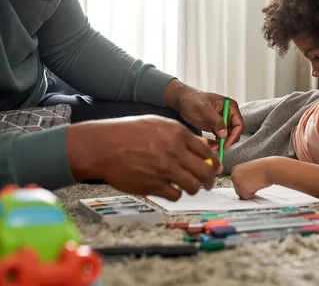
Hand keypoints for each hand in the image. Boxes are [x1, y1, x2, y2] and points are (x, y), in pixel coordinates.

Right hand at [66, 115, 220, 199]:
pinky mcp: (154, 186)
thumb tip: (201, 146)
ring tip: (190, 187)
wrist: (103, 147)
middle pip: (205, 171)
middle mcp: (175, 152)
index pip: (207, 152)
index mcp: (178, 134)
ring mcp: (165, 170)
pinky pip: (176, 195)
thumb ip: (180, 134)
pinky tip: (171, 189)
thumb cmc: (128, 133)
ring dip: (194, 189)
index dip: (214, 162)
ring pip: (193, 186)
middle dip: (209, 180)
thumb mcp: (157, 124)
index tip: (215, 168)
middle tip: (208, 183)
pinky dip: (176, 194)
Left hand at [163, 80, 244, 150]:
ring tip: (211, 147)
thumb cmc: (193, 100)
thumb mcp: (204, 109)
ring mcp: (223, 121)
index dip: (234, 135)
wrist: (182, 101)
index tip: (226, 144)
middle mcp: (229, 114)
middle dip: (227, 141)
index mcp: (230, 107)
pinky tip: (209, 145)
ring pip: (227, 137)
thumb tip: (224, 133)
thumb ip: (215, 120)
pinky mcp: (216, 127)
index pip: (239, 124)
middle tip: (217, 148)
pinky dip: (216, 143)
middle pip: (235, 132)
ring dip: (221, 144)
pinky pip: (220, 138)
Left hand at [231, 158, 273, 199]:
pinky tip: (257, 185)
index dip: (246, 182)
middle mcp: (234, 175)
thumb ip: (243, 176)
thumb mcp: (249, 169)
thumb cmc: (263, 169)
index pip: (236, 182)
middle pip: (237, 189)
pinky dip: (253, 194)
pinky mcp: (242, 189)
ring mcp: (237, 182)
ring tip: (256, 181)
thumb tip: (241, 185)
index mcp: (235, 169)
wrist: (271, 169)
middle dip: (247, 187)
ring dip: (249, 191)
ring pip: (241, 194)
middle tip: (255, 180)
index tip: (252, 177)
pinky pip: (246, 197)